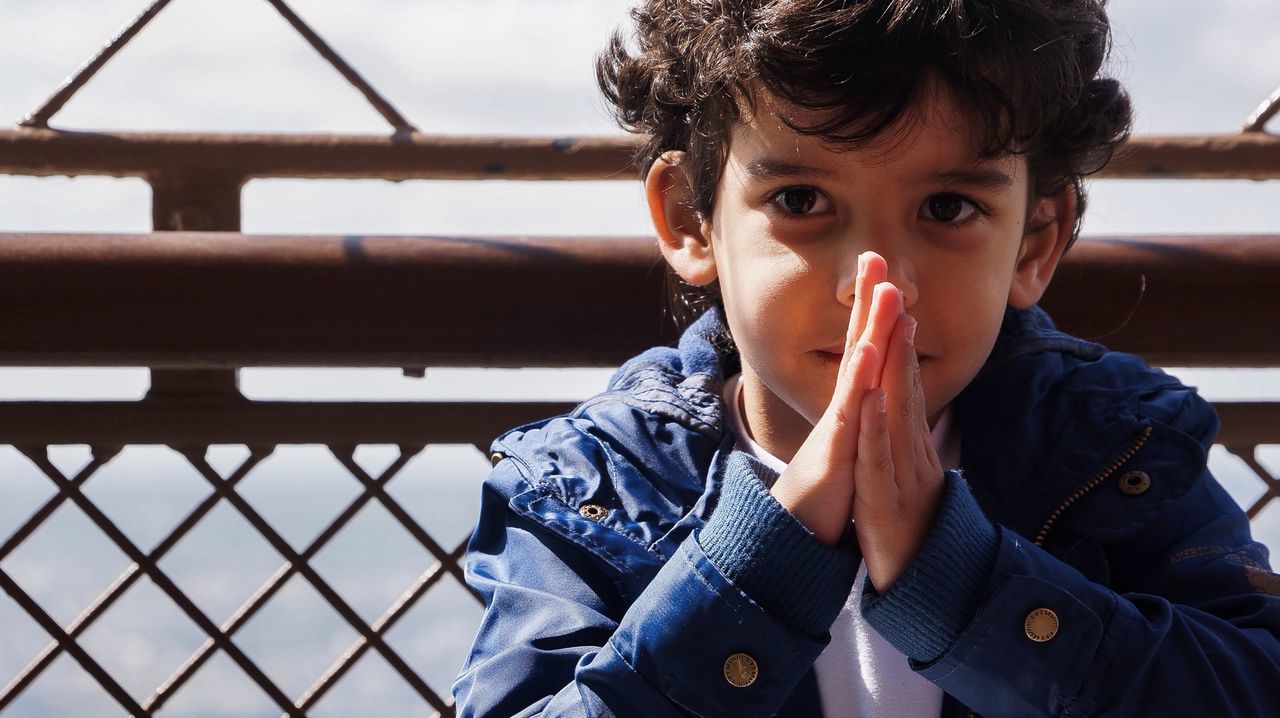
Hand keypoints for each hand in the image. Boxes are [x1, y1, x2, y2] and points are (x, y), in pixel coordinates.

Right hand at [769, 253, 899, 545]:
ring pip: (856, 372)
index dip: (875, 312)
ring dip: (870, 330)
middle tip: (875, 255)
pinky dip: (858, 384)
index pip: (866, 349)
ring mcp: (837, 426)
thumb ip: (858, 415)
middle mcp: (843, 406)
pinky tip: (870, 357)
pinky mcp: (834, 451)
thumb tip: (869, 391)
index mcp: (852, 404)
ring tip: (885, 293)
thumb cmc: (827, 490)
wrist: (799, 533)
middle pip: (857, 345)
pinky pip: (848, 414)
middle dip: (868, 301)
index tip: (885, 272)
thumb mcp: (849, 445)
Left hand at [852, 303, 944, 590]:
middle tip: (899, 295)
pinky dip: (877, 428)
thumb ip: (906, 450)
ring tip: (890, 330)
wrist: (921, 586)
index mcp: (910, 449)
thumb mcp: (906, 482)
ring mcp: (900, 476)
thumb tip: (904, 420)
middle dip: (900, 342)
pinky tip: (872, 399)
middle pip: (905, 391)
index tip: (901, 308)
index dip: (902, 349)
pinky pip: (879, 460)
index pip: (905, 391)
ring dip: (893, 372)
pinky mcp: (885, 501)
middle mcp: (910, 454)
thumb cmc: (910, 531)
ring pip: (897, 416)